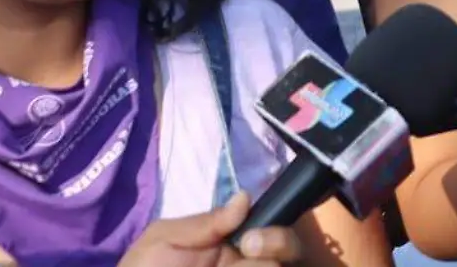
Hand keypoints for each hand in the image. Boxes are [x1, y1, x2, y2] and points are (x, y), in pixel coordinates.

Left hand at [117, 192, 303, 266]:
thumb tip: (246, 196)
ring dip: (268, 265)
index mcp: (232, 245)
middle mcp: (248, 263)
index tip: (250, 237)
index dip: (273, 230)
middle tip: (248, 251)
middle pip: (293, 249)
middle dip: (279, 244)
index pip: (274, 227)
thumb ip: (204, 222)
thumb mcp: (163, 240)